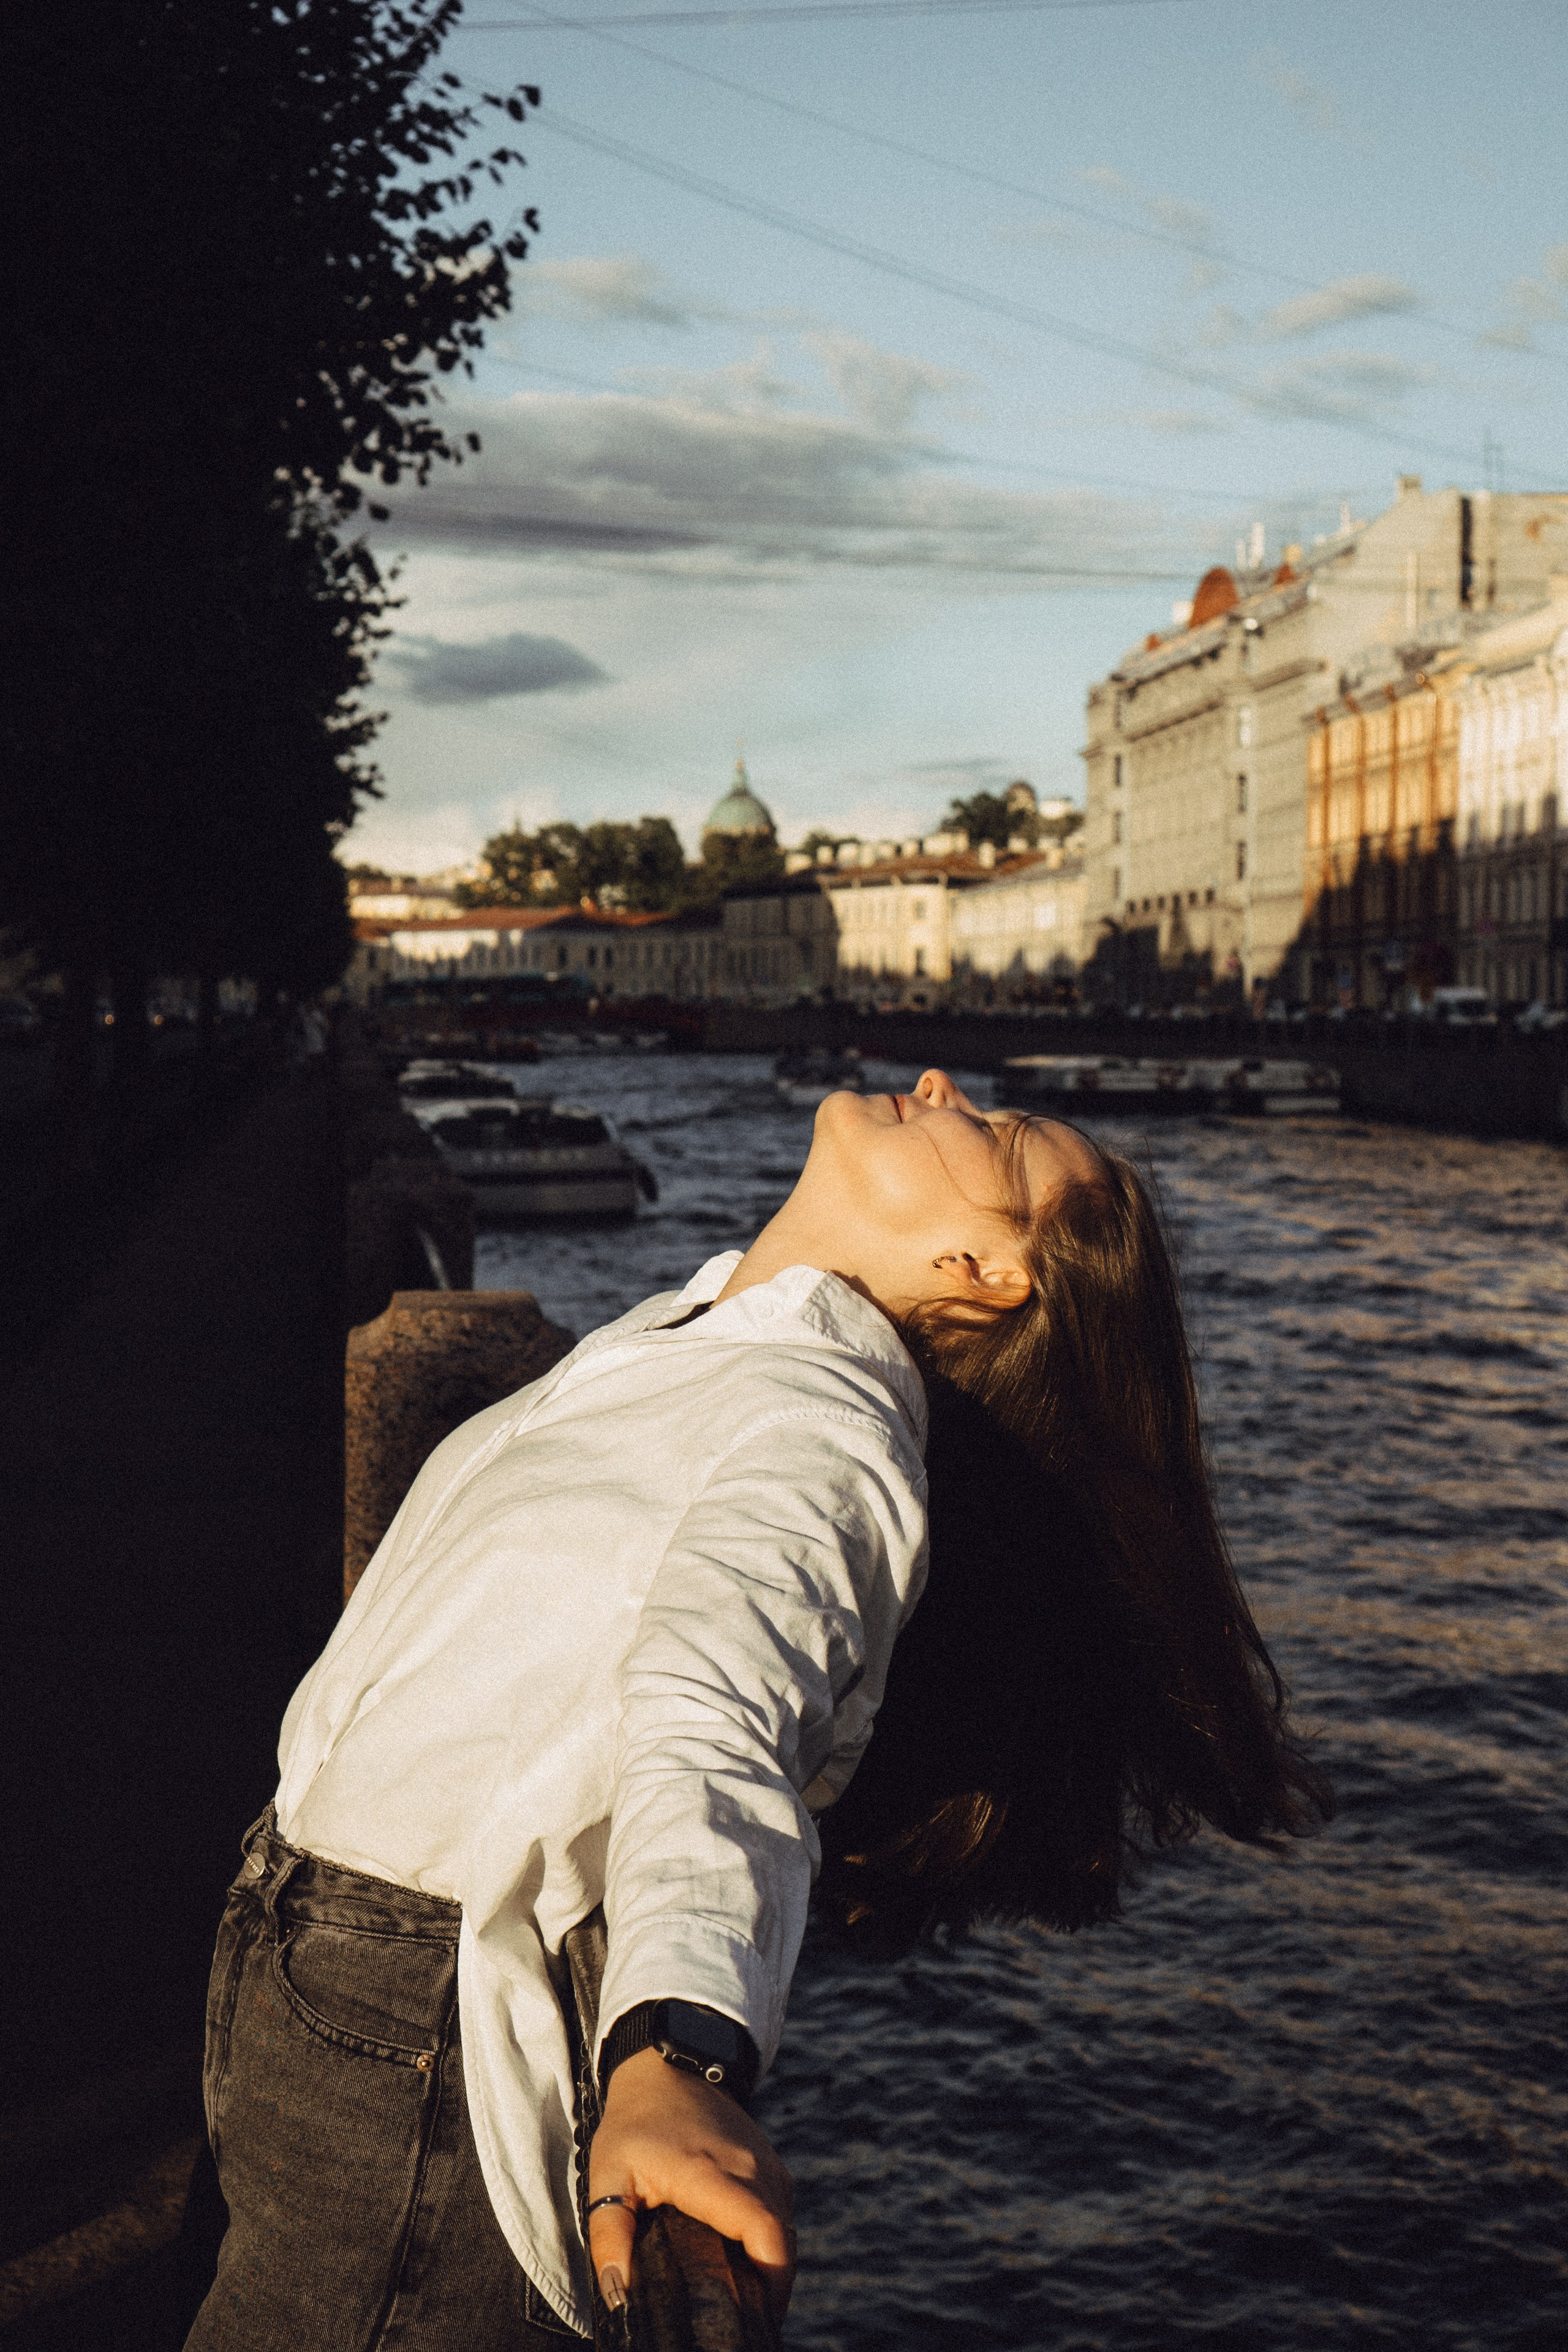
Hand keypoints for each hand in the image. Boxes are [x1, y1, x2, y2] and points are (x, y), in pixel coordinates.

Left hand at [587, 2046, 795, 2316]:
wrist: (666, 2067)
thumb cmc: (635, 2123)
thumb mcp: (607, 2177)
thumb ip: (609, 2238)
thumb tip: (618, 2298)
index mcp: (712, 2175)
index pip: (765, 2232)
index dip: (771, 2281)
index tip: (757, 2317)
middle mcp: (751, 2168)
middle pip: (782, 2241)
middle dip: (771, 2288)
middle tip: (743, 2322)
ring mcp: (766, 2162)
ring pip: (786, 2227)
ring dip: (771, 2264)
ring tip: (741, 2297)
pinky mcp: (770, 2162)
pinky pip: (782, 2210)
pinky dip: (772, 2240)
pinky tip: (744, 2260)